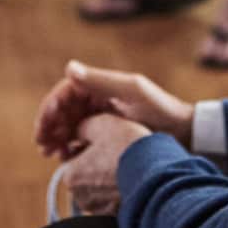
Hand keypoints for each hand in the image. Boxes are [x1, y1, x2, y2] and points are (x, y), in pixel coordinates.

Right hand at [34, 60, 193, 160]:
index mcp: (100, 85)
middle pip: (62, 110)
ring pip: (67, 126)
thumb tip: (69, 68)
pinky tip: (65, 159)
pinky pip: (79, 141)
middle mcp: (96, 99)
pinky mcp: (104, 137)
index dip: (51, 106)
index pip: (65, 91)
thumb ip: (101, 81)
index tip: (45, 124)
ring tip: (50, 154)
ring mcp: (100, 118)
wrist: (184, 134)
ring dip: (55, 138)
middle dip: (49, 126)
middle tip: (42, 145)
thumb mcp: (132, 91)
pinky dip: (68, 148)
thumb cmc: (161, 108)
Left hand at [63, 114, 151, 215]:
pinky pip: (115, 198)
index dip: (88, 143)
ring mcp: (100, 210)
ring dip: (110, 175)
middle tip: (117, 149)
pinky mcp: (118, 215)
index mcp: (71, 176)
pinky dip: (121, 188)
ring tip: (128, 162)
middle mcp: (81, 198)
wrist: (157, 173)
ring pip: (101, 186)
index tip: (104, 139)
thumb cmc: (126, 146)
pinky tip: (134, 175)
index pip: (73, 156)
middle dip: (98, 161)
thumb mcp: (100, 124)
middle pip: (87, 172)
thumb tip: (81, 132)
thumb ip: (83, 128)